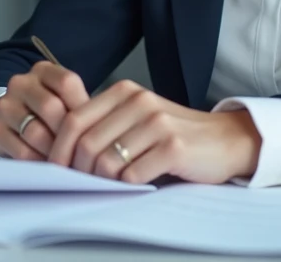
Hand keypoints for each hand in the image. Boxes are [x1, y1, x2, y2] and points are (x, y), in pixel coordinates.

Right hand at [0, 61, 89, 159]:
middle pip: (50, 107)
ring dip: (56, 151)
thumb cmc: (51, 112)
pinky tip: (52, 167)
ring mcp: (5, 107)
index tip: (95, 128)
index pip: (66, 82)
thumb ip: (81, 108)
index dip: (83, 108)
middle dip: (69, 133)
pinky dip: (41, 162)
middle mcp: (20, 83)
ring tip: (70, 161)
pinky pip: (22, 151)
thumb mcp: (66, 100)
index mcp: (43, 71)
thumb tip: (102, 130)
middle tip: (84, 151)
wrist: (13, 120)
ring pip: (35, 132)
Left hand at [47, 79, 261, 184]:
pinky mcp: (173, 147)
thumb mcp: (136, 118)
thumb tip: (61, 152)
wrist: (224, 140)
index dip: (59, 149)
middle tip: (82, 185)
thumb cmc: (174, 135)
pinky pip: (133, 176)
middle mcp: (139, 102)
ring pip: (106, 162)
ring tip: (112, 185)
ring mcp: (157, 123)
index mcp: (124, 92)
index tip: (56, 170)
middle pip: (86, 143)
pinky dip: (128, 187)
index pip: (73, 120)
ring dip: (103, 182)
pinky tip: (136, 185)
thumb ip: (104, 125)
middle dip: (78, 171)